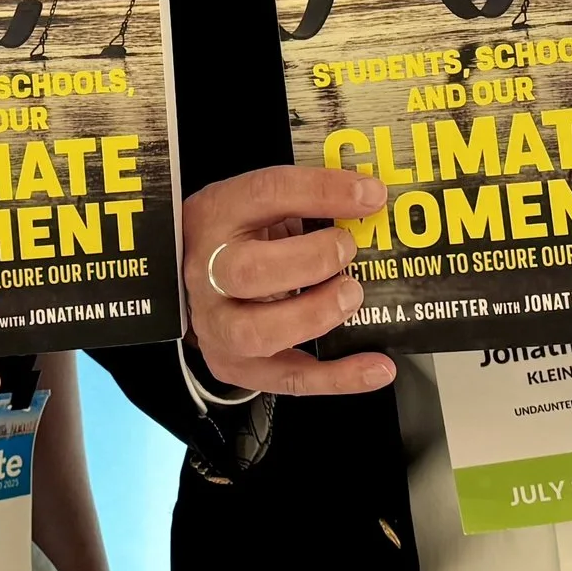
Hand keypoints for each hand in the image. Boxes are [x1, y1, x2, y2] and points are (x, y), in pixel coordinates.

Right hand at [181, 166, 395, 396]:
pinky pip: (289, 378)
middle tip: (346, 250)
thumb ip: (308, 199)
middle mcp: (208, 272)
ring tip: (351, 297)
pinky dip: (338, 376)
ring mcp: (217, 324)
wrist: (196, 279)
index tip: (368, 195)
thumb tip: (371, 199)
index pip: (265, 194)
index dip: (320, 192)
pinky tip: (375, 367)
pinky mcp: (237, 366)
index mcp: (217, 215)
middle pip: (246, 272)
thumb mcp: (262, 205)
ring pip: (257, 332)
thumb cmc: (238, 238)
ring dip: (314, 316)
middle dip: (309, 261)